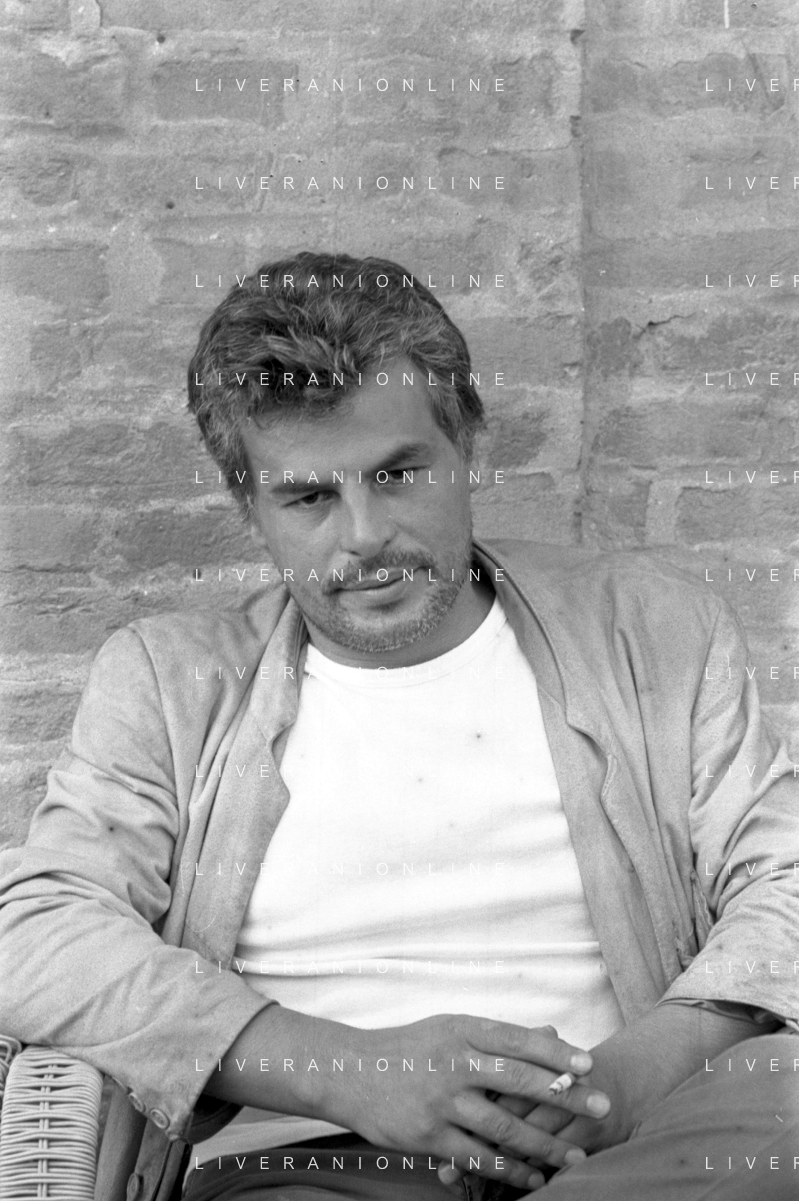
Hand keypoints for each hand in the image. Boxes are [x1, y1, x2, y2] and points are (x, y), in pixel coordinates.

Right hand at [333, 1015, 610, 1193]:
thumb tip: (552, 1034)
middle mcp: (454, 1063)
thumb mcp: (451, 1028)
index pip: (517, 1039)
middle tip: (602, 1107)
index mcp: (462, 1030)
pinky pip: (478, 1157)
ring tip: (576, 1156)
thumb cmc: (412, 1048)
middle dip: (565, 1096)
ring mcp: (441, 1102)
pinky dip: (509, 1169)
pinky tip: (533, 1176)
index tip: (588, 1065)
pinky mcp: (429, 1137)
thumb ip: (498, 1036)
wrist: (352, 1072)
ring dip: (545, 1144)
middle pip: (518, 1080)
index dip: (555, 1052)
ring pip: (504, 1127)